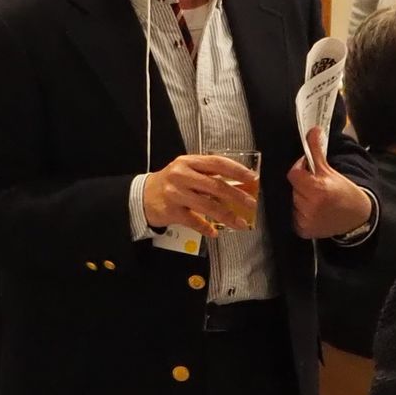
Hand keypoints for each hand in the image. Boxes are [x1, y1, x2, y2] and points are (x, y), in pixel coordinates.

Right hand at [143, 154, 259, 237]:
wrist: (142, 196)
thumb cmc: (171, 183)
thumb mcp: (187, 172)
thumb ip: (208, 176)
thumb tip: (240, 186)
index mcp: (188, 162)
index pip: (217, 163)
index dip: (237, 170)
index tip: (252, 178)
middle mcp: (181, 175)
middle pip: (215, 185)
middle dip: (237, 195)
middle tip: (251, 204)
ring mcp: (175, 193)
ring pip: (208, 205)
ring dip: (227, 216)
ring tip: (240, 223)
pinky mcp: (171, 211)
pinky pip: (194, 221)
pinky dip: (206, 228)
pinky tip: (215, 232)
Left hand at [289, 152, 373, 239]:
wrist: (357, 217)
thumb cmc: (344, 192)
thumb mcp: (330, 171)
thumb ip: (317, 151)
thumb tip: (312, 130)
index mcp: (317, 190)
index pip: (293, 174)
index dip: (300, 170)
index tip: (308, 170)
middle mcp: (310, 207)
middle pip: (292, 189)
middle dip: (301, 185)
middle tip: (314, 186)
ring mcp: (306, 221)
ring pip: (292, 202)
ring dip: (300, 199)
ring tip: (315, 199)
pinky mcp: (303, 231)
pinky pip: (293, 217)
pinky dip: (300, 213)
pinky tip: (312, 211)